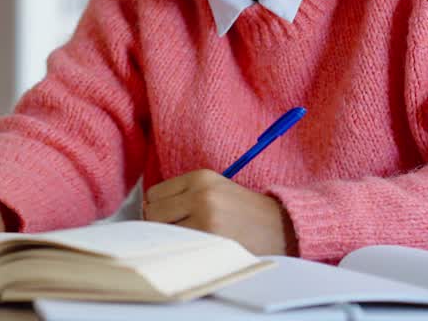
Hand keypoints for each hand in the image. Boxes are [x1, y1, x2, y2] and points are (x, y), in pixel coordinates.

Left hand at [142, 169, 296, 255]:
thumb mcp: (216, 188)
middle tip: (178, 231)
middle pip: (153, 213)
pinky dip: (182, 250)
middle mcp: (201, 195)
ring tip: (189, 240)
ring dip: (171, 239)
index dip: (158, 208)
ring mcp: (206, 219)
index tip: (170, 217)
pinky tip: (195, 249)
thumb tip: (146, 209)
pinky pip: (180, 247)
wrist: (281, 227)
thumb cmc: (243, 210)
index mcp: (201, 178)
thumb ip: (183, 193)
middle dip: (160, 225)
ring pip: (163, 232)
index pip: (154, 194)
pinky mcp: (212, 240)